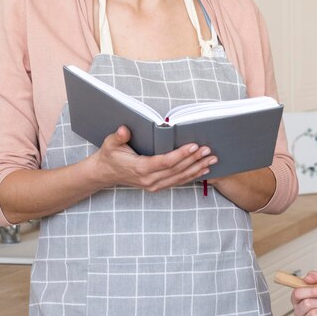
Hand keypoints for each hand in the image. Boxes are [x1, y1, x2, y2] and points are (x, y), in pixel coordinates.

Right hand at [91, 125, 216, 191]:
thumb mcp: (110, 144)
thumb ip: (118, 137)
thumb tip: (124, 129)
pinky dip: (192, 176)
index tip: (195, 146)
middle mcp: (149, 179)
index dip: (181, 154)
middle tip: (209, 150)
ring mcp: (154, 185)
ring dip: (197, 168)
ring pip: (180, 178)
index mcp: (140, 168)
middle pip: (177, 170)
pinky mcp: (157, 186)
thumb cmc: (109, 156)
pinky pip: (178, 182)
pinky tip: (203, 169)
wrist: (104, 174)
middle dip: (194, 160)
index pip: (165, 162)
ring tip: (212, 159)